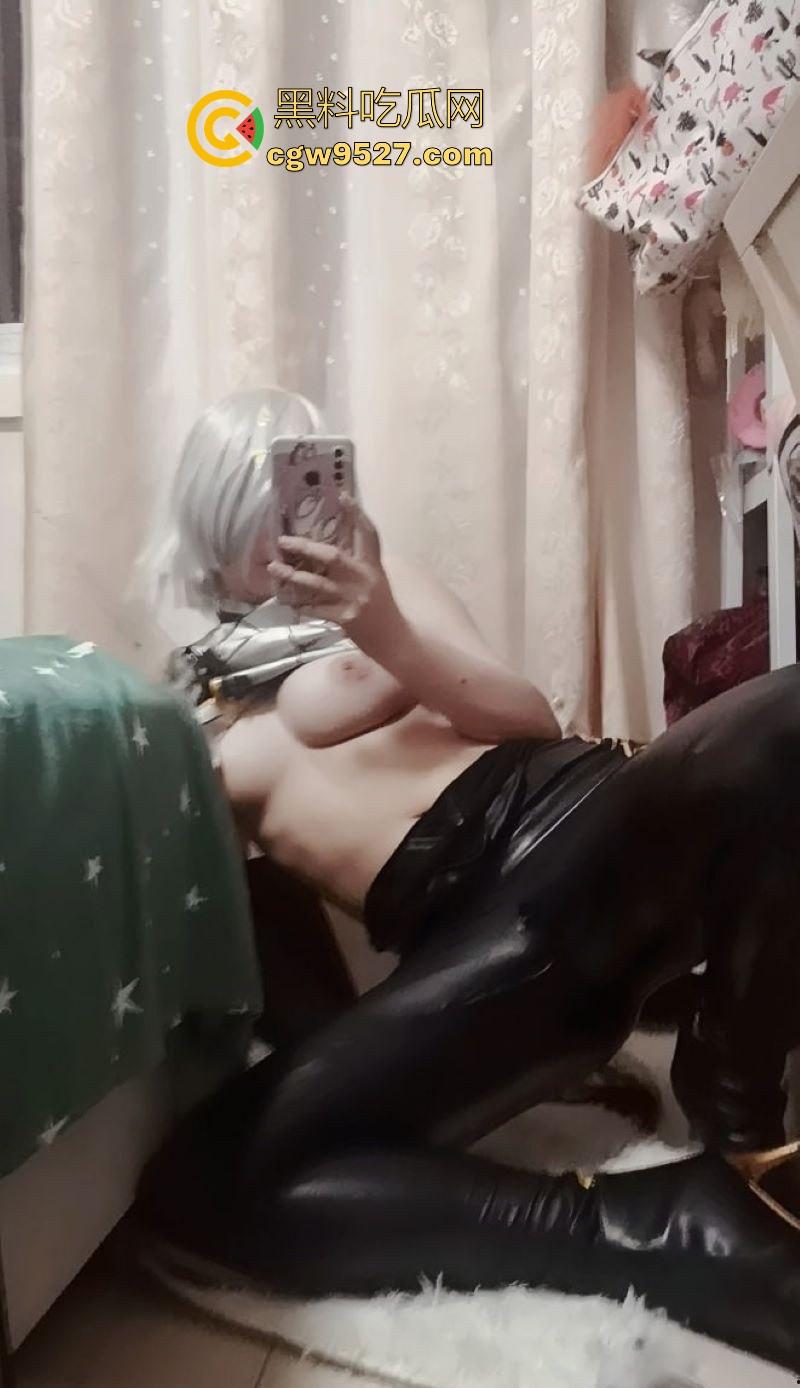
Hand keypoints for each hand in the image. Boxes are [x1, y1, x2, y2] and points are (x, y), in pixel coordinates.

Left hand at [267, 499, 398, 644]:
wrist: (396, 640)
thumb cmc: (384, 608)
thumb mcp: (376, 580)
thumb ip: (358, 564)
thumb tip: (329, 549)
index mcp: (374, 566)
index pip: (368, 535)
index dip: (357, 514)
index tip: (343, 495)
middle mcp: (364, 579)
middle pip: (333, 557)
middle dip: (305, 547)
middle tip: (283, 540)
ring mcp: (354, 599)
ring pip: (317, 583)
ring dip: (293, 575)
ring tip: (274, 568)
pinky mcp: (345, 619)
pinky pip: (316, 608)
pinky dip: (301, 604)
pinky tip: (287, 599)